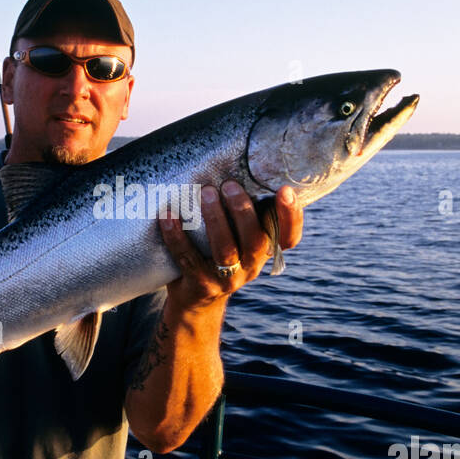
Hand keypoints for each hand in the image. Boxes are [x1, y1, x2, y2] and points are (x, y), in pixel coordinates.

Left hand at [158, 182, 302, 314]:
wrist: (196, 300)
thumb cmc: (220, 253)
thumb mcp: (238, 238)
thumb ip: (244, 212)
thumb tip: (236, 159)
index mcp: (265, 250)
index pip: (289, 238)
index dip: (292, 217)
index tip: (286, 190)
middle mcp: (251, 266)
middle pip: (255, 241)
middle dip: (243, 211)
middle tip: (229, 185)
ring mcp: (226, 279)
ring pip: (225, 250)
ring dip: (216, 220)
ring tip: (206, 193)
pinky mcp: (200, 285)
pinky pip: (187, 258)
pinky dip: (176, 235)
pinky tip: (168, 214)